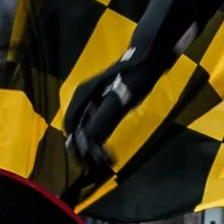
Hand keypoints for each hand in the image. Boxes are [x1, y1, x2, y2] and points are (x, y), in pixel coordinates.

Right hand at [61, 61, 138, 189]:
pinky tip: (108, 148)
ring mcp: (94, 98)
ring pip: (86, 127)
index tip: (89, 164)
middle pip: (77, 129)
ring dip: (92, 145)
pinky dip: (99, 137)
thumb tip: (88, 144)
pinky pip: (96, 123)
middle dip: (84, 149)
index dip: (78, 148)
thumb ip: (103, 121)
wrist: (150, 56)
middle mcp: (84, 98)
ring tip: (103, 160)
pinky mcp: (105, 101)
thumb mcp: (119, 100)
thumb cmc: (134, 77)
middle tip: (98, 166)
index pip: (72, 128)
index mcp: (82, 96)